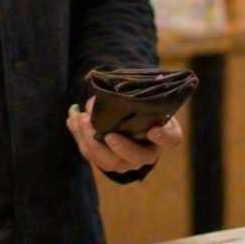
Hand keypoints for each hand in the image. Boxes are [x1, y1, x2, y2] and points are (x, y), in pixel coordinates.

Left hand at [66, 97, 184, 173]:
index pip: (171, 139)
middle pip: (136, 157)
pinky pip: (90, 154)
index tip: (154, 131)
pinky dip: (79, 136)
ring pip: (107, 161)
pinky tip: (73, 118)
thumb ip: (142, 92)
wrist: (129, 122)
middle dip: (120, 147)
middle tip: (107, 134)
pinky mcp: (104, 161)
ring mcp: (124, 162)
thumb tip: (142, 82)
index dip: (164, 137)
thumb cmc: (142, 108)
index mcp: (163, 137)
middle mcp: (145, 154)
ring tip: (81, 119)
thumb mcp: (147, 99)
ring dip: (92, 141)